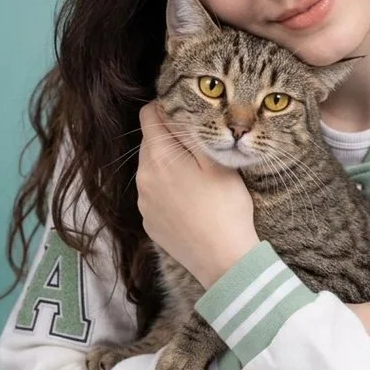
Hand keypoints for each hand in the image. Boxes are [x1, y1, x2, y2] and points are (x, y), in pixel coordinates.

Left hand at [136, 102, 259, 287]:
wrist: (223, 260)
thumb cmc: (226, 208)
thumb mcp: (217, 162)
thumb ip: (192, 132)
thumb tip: (175, 111)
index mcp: (159, 158)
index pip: (148, 116)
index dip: (166, 109)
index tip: (186, 114)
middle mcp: (143, 178)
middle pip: (149, 143)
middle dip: (169, 139)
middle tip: (199, 148)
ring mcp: (144, 203)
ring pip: (151, 170)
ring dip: (168, 166)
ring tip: (197, 179)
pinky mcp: (149, 222)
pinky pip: (154, 195)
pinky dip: (167, 191)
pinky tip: (190, 202)